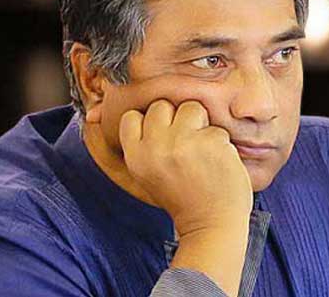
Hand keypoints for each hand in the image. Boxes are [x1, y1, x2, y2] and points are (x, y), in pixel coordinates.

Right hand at [118, 99, 252, 234]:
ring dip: (202, 125)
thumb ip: (141, 145)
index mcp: (136, 156)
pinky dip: (222, 144)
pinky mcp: (210, 141)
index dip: (151, 123)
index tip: (163, 138)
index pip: (132, 116)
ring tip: (203, 151)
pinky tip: (218, 163)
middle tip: (187, 145)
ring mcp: (184, 141)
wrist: (211, 224)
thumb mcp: (148, 174)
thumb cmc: (182, 199)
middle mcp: (155, 146)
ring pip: (192, 107)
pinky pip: (217, 128)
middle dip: (177, 119)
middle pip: (162, 105)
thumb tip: (106, 112)